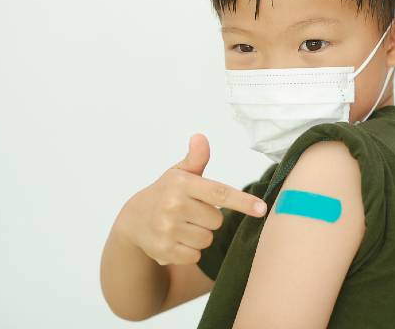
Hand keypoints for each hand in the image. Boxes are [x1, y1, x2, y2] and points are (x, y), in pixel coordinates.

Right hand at [113, 133, 267, 265]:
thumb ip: (196, 158)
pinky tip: (176, 240)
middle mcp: (173, 205)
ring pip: (207, 239)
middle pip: (216, 220)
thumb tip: (200, 137)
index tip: (262, 208)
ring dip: (199, 235)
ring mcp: (167, 229)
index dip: (242, 201)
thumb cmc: (165, 193)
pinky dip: (189, 251)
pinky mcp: (164, 251)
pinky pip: (195, 255)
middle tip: (191, 212)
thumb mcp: (179, 173)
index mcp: (181, 183)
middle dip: (208, 218)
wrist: (133, 220)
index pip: (219, 193)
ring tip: (182, 226)